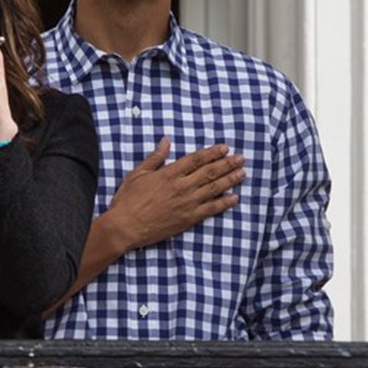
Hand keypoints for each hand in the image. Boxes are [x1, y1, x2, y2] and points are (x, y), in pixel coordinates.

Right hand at [105, 137, 244, 249]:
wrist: (125, 227)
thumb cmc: (127, 200)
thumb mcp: (137, 174)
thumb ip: (155, 157)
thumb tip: (166, 141)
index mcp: (168, 174)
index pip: (196, 159)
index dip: (212, 152)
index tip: (225, 148)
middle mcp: (181, 187)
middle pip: (210, 172)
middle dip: (227, 164)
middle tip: (241, 158)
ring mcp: (187, 203)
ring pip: (214, 188)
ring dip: (230, 180)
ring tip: (242, 173)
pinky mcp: (188, 218)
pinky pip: (211, 209)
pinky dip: (224, 203)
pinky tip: (235, 197)